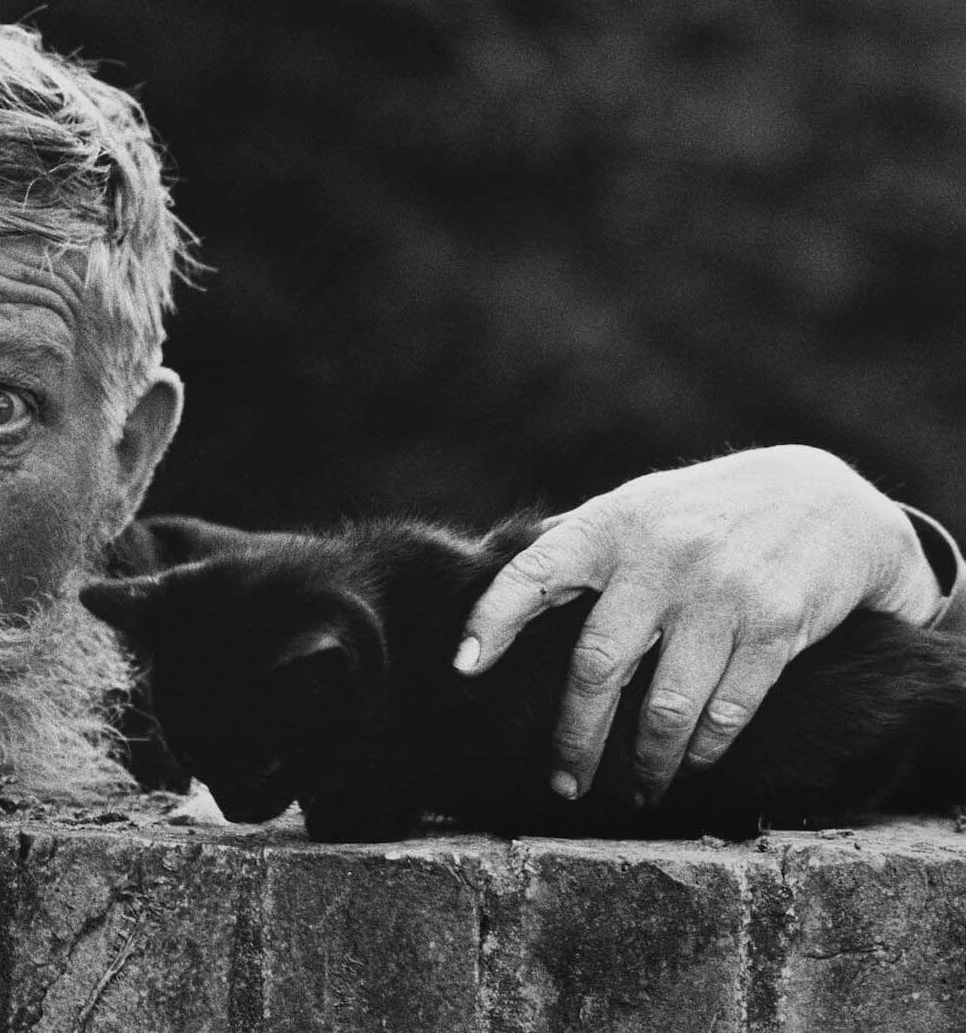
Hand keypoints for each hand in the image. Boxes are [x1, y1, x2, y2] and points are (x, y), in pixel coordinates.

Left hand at [456, 446, 944, 802]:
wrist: (826, 499)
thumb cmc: (704, 511)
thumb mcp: (636, 505)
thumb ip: (576, 542)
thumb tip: (491, 566)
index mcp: (611, 526)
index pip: (535, 572)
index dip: (493, 620)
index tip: (463, 667)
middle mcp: (661, 559)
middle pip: (599, 666)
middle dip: (575, 736)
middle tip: (564, 781)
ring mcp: (721, 595)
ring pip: (667, 705)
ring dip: (647, 761)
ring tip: (635, 791)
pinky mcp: (775, 627)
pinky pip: (728, 711)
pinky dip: (704, 750)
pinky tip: (689, 766)